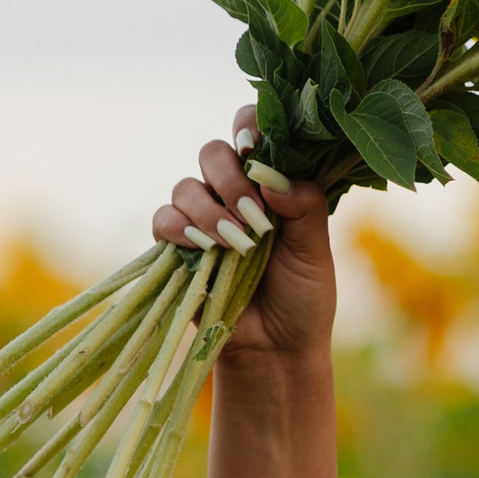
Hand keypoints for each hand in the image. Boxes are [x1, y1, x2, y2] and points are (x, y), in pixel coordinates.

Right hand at [150, 104, 335, 360]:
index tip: (253, 149)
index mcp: (270, 183)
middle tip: (252, 214)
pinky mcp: (178, 245)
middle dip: (229, 179)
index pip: (253, 132)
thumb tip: (272, 177)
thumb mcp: (315, 252)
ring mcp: (203, 216)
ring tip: (236, 243)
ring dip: (208, 211)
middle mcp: (233, 192)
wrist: (276, 349)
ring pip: (186, 186)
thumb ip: (303, 208)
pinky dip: (180, 229)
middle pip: (213, 152)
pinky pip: (163, 219)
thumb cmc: (304, 297)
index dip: (248, 128)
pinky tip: (205, 249)